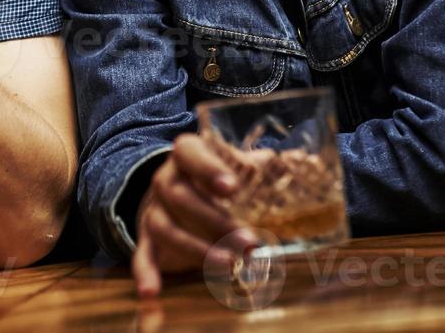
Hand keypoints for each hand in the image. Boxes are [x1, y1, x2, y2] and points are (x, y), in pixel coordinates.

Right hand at [132, 135, 256, 297]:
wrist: (170, 193)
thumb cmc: (213, 180)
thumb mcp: (233, 167)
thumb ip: (263, 168)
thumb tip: (303, 162)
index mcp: (186, 156)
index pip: (189, 152)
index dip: (208, 169)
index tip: (232, 188)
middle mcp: (165, 180)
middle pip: (180, 197)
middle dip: (215, 221)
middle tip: (250, 242)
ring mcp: (152, 209)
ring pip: (166, 227)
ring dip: (196, 249)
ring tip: (228, 266)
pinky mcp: (146, 238)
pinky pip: (141, 254)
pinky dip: (145, 273)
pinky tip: (151, 292)